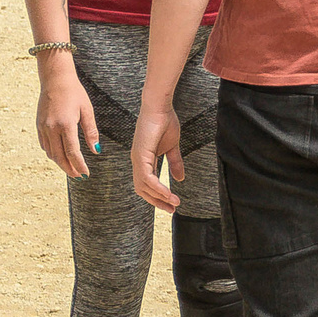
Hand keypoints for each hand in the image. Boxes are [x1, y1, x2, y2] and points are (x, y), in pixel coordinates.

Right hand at [34, 65, 98, 178]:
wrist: (55, 79)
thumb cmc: (74, 92)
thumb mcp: (87, 110)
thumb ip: (91, 132)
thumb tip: (96, 151)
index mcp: (66, 124)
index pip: (72, 153)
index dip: (79, 166)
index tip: (86, 174)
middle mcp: (52, 128)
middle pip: (60, 157)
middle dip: (69, 169)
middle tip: (79, 176)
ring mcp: (43, 127)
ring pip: (51, 153)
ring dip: (61, 163)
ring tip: (71, 168)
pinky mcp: (39, 125)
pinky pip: (44, 145)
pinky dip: (52, 154)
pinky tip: (60, 155)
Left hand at [130, 97, 184, 212]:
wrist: (161, 106)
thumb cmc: (165, 122)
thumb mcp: (172, 147)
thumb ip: (174, 162)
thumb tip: (180, 179)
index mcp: (143, 159)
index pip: (147, 184)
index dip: (158, 196)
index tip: (172, 204)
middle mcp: (137, 161)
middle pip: (143, 189)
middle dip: (158, 201)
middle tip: (172, 209)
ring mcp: (137, 158)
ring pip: (144, 187)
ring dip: (160, 197)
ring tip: (175, 203)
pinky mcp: (141, 155)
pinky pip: (147, 178)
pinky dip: (158, 188)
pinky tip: (169, 194)